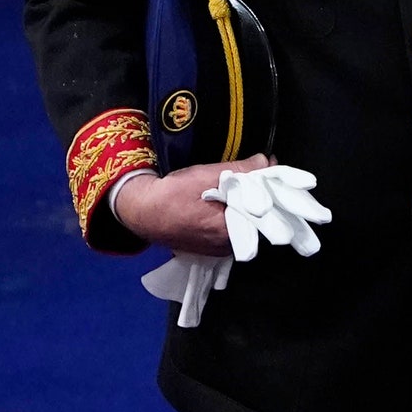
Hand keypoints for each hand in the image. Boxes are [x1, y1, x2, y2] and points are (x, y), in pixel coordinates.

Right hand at [114, 153, 270, 254]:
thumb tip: (266, 162)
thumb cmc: (171, 195)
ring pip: (244, 223)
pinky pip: (231, 228)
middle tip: (256, 174)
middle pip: (256, 219)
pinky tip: (227, 199)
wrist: (141, 211)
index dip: (270, 190)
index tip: (269, 171)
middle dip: (259, 197)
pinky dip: (233, 213)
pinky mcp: (210, 246)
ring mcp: (219, 249)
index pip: (265, 213)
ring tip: (242, 184)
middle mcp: (228, 247)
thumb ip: (240, 170)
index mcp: (230, 233)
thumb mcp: (206, 176)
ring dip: (246, 204)